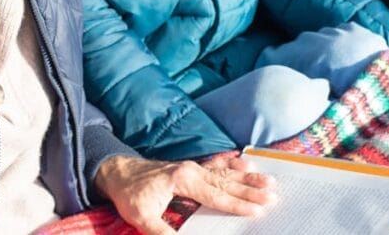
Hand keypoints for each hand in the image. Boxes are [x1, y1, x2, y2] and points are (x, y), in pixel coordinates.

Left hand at [94, 152, 275, 234]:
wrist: (116, 172)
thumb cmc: (129, 194)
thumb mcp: (143, 218)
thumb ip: (164, 233)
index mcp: (183, 180)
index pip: (216, 195)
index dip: (237, 204)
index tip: (258, 210)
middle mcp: (190, 170)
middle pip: (226, 182)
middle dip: (250, 189)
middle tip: (273, 194)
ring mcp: (190, 167)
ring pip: (223, 172)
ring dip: (246, 176)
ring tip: (267, 178)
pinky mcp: (187, 168)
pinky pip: (214, 164)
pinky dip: (230, 163)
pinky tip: (242, 161)